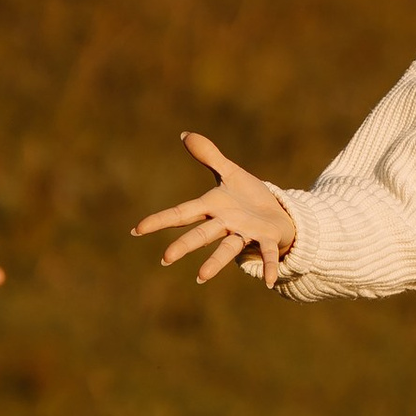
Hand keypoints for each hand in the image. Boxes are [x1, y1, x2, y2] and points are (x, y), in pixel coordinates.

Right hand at [132, 132, 299, 288]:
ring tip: (201, 278)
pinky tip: (270, 281)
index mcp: (213, 208)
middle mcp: (225, 224)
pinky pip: (267, 253)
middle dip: (184, 245)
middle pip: (201, 234)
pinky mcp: (266, 238)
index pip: (182, 213)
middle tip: (166, 259)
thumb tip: (184, 134)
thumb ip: (209, 156)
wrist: (278, 214)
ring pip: (227, 248)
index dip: (160, 221)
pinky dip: (268, 266)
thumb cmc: (250, 197)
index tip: (137, 230)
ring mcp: (245, 233)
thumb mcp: (230, 173)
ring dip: (214, 263)